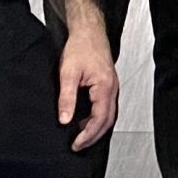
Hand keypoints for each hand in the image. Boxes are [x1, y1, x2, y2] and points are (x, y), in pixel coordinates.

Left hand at [56, 19, 119, 150]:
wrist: (89, 31)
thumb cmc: (81, 47)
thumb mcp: (68, 73)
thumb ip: (67, 98)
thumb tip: (65, 120)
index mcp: (105, 87)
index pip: (100, 119)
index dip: (87, 135)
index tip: (75, 144)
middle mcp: (113, 89)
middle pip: (108, 121)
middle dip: (93, 136)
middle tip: (77, 146)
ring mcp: (112, 87)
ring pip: (109, 115)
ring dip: (96, 128)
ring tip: (80, 137)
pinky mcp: (108, 85)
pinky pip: (106, 107)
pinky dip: (97, 119)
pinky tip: (84, 120)